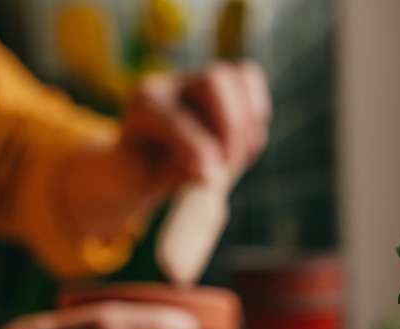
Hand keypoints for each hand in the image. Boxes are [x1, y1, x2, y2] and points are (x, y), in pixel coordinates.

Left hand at [66, 61, 271, 235]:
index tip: (209, 178)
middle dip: (231, 125)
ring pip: (240, 77)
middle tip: (230, 161)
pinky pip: (250, 81)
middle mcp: (173, 85)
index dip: (197, 147)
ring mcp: (199, 82)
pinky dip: (257, 115)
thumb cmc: (142, 174)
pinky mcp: (223, 87)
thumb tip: (211, 174)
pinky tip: (244, 146)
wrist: (143, 164)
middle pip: (214, 80)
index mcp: (144, 105)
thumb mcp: (142, 181)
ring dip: (248, 122)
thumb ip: (171, 176)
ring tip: (237, 157)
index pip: (176, 118)